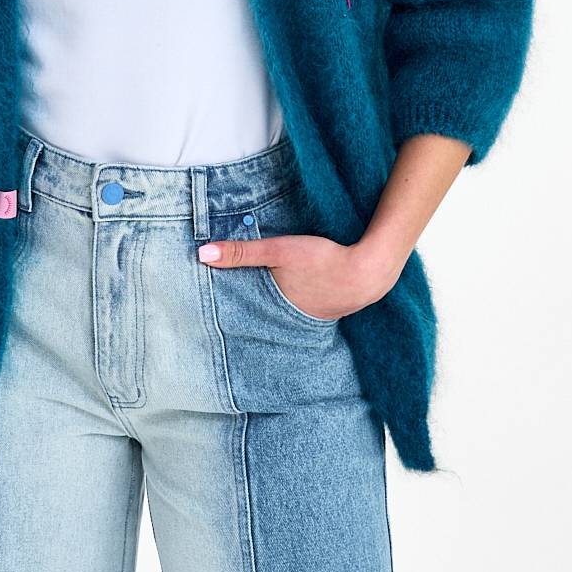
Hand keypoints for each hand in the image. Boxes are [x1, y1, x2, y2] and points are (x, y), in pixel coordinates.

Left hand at [197, 232, 403, 321]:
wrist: (370, 271)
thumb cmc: (322, 260)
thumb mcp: (279, 250)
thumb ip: (241, 252)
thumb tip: (201, 254)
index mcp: (275, 310)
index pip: (242, 317)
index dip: (226, 315)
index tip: (207, 316)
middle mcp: (291, 321)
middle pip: (261, 317)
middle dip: (246, 315)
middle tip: (223, 314)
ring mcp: (311, 318)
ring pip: (281, 314)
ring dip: (270, 309)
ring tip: (253, 305)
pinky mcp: (328, 309)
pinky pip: (301, 309)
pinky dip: (292, 303)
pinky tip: (291, 296)